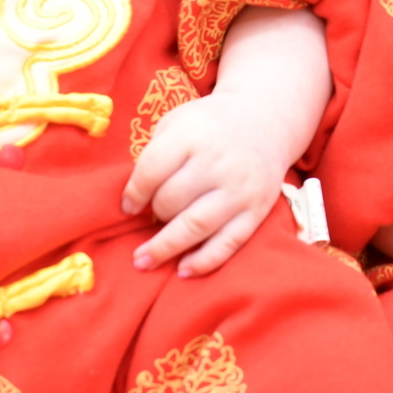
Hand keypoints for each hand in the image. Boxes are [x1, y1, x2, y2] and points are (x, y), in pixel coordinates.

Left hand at [121, 90, 298, 276]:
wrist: (265, 121)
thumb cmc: (209, 125)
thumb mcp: (178, 122)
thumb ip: (156, 155)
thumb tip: (133, 202)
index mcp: (193, 134)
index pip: (154, 169)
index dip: (134, 193)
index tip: (127, 207)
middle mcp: (218, 161)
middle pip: (173, 199)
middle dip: (154, 215)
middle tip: (146, 223)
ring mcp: (240, 188)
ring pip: (197, 226)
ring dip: (166, 248)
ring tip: (143, 261)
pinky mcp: (257, 210)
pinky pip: (229, 243)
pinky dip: (204, 261)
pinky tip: (182, 270)